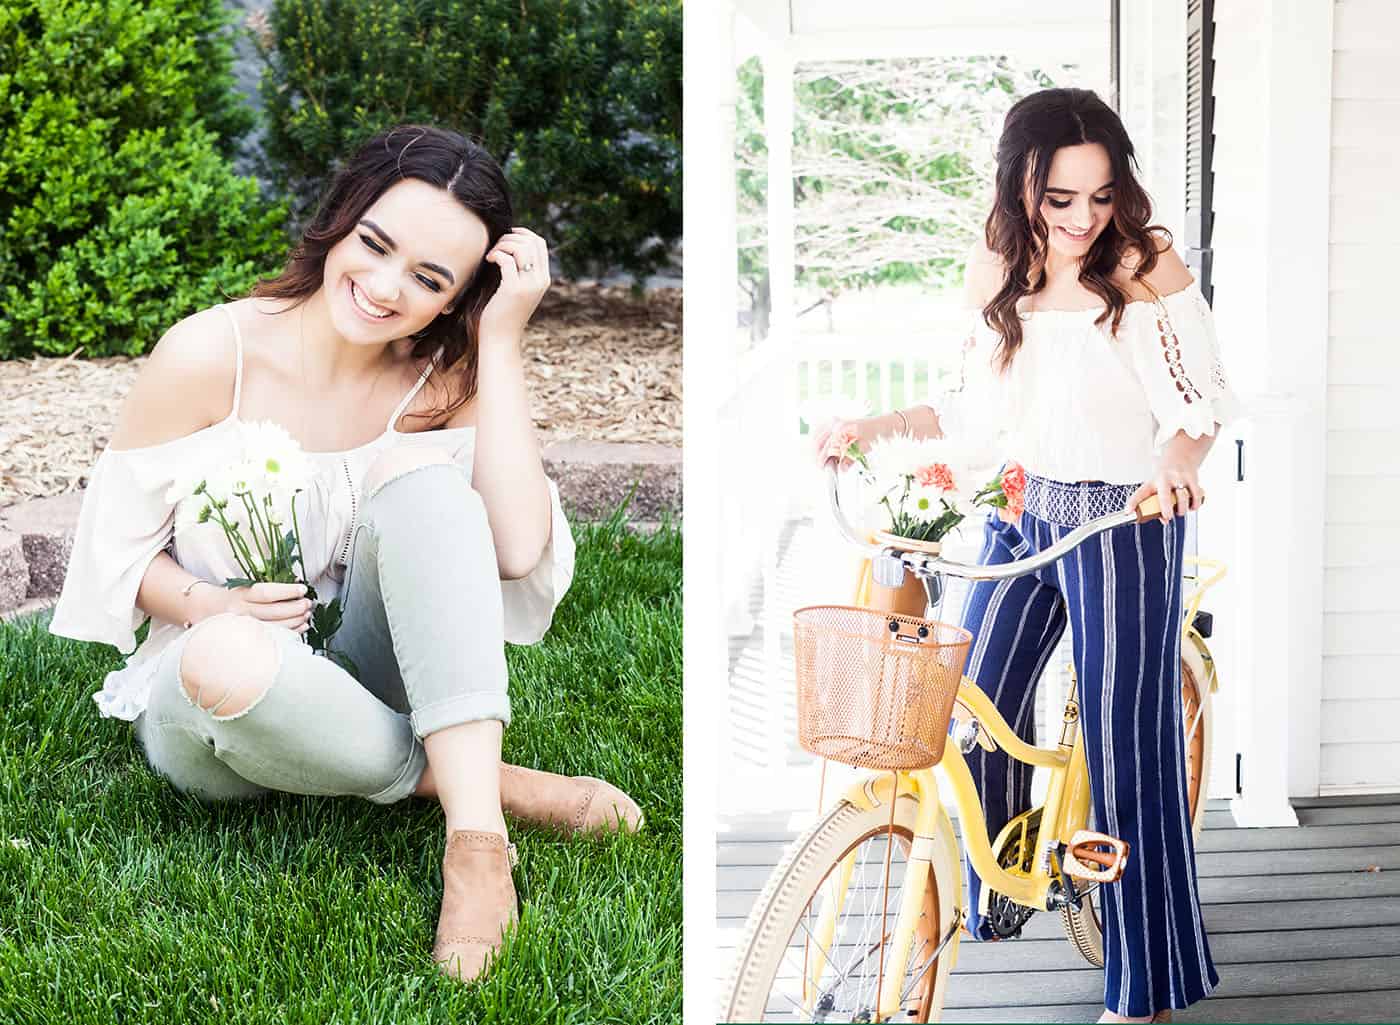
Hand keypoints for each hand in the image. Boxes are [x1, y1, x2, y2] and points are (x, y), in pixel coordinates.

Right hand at [200, 581, 312, 633]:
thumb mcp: (243, 586)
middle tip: (308, 603)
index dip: (287, 591)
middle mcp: (240, 612)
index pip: (267, 593)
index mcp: (240, 595)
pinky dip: (291, 633)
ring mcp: (243, 627)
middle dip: (295, 608)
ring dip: (296, 621)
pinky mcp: (247, 638)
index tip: (302, 589)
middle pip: (273, 611)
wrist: (203, 609)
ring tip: (306, 614)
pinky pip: (273, 637)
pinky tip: (301, 627)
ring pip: (275, 626)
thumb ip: (267, 587)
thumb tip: (295, 582)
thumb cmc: (231, 595)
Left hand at [478, 226, 550, 345]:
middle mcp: (540, 281)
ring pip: (520, 248)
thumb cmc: (503, 314)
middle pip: (531, 242)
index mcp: (543, 279)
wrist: (501, 339)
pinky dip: (496, 254)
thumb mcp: (517, 290)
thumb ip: (519, 272)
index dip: (523, 234)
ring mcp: (528, 285)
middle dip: (510, 238)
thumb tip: (508, 248)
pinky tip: (489, 261)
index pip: (540, 244)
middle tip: (496, 248)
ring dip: (502, 245)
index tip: (506, 237)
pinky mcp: (513, 289)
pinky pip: (507, 259)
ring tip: (491, 255)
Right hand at [812, 416, 879, 468]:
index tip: (821, 467)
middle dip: (816, 455)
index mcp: (842, 431)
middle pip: (818, 441)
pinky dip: (817, 438)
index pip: (826, 448)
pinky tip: (820, 445)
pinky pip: (819, 429)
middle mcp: (836, 424)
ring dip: (815, 447)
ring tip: (821, 457)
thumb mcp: (862, 449)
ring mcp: (834, 422)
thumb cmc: (872, 436)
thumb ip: (850, 459)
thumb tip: (842, 468)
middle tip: (821, 465)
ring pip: (816, 435)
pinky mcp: (835, 421)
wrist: (878, 426)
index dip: (822, 459)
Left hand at [1123, 460, 1202, 524]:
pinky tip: (1192, 506)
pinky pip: (1196, 495)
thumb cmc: (1166, 474)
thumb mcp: (1157, 485)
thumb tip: (1165, 521)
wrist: (1181, 454)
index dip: (1132, 503)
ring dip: (1182, 510)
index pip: (1140, 493)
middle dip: (1166, 510)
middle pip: (1164, 497)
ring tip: (1180, 511)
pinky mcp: (1192, 478)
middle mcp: (1164, 479)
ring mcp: (1179, 478)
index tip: (1127, 512)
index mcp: (1152, 482)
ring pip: (1182, 499)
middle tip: (1168, 516)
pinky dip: (1195, 504)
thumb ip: (1158, 503)